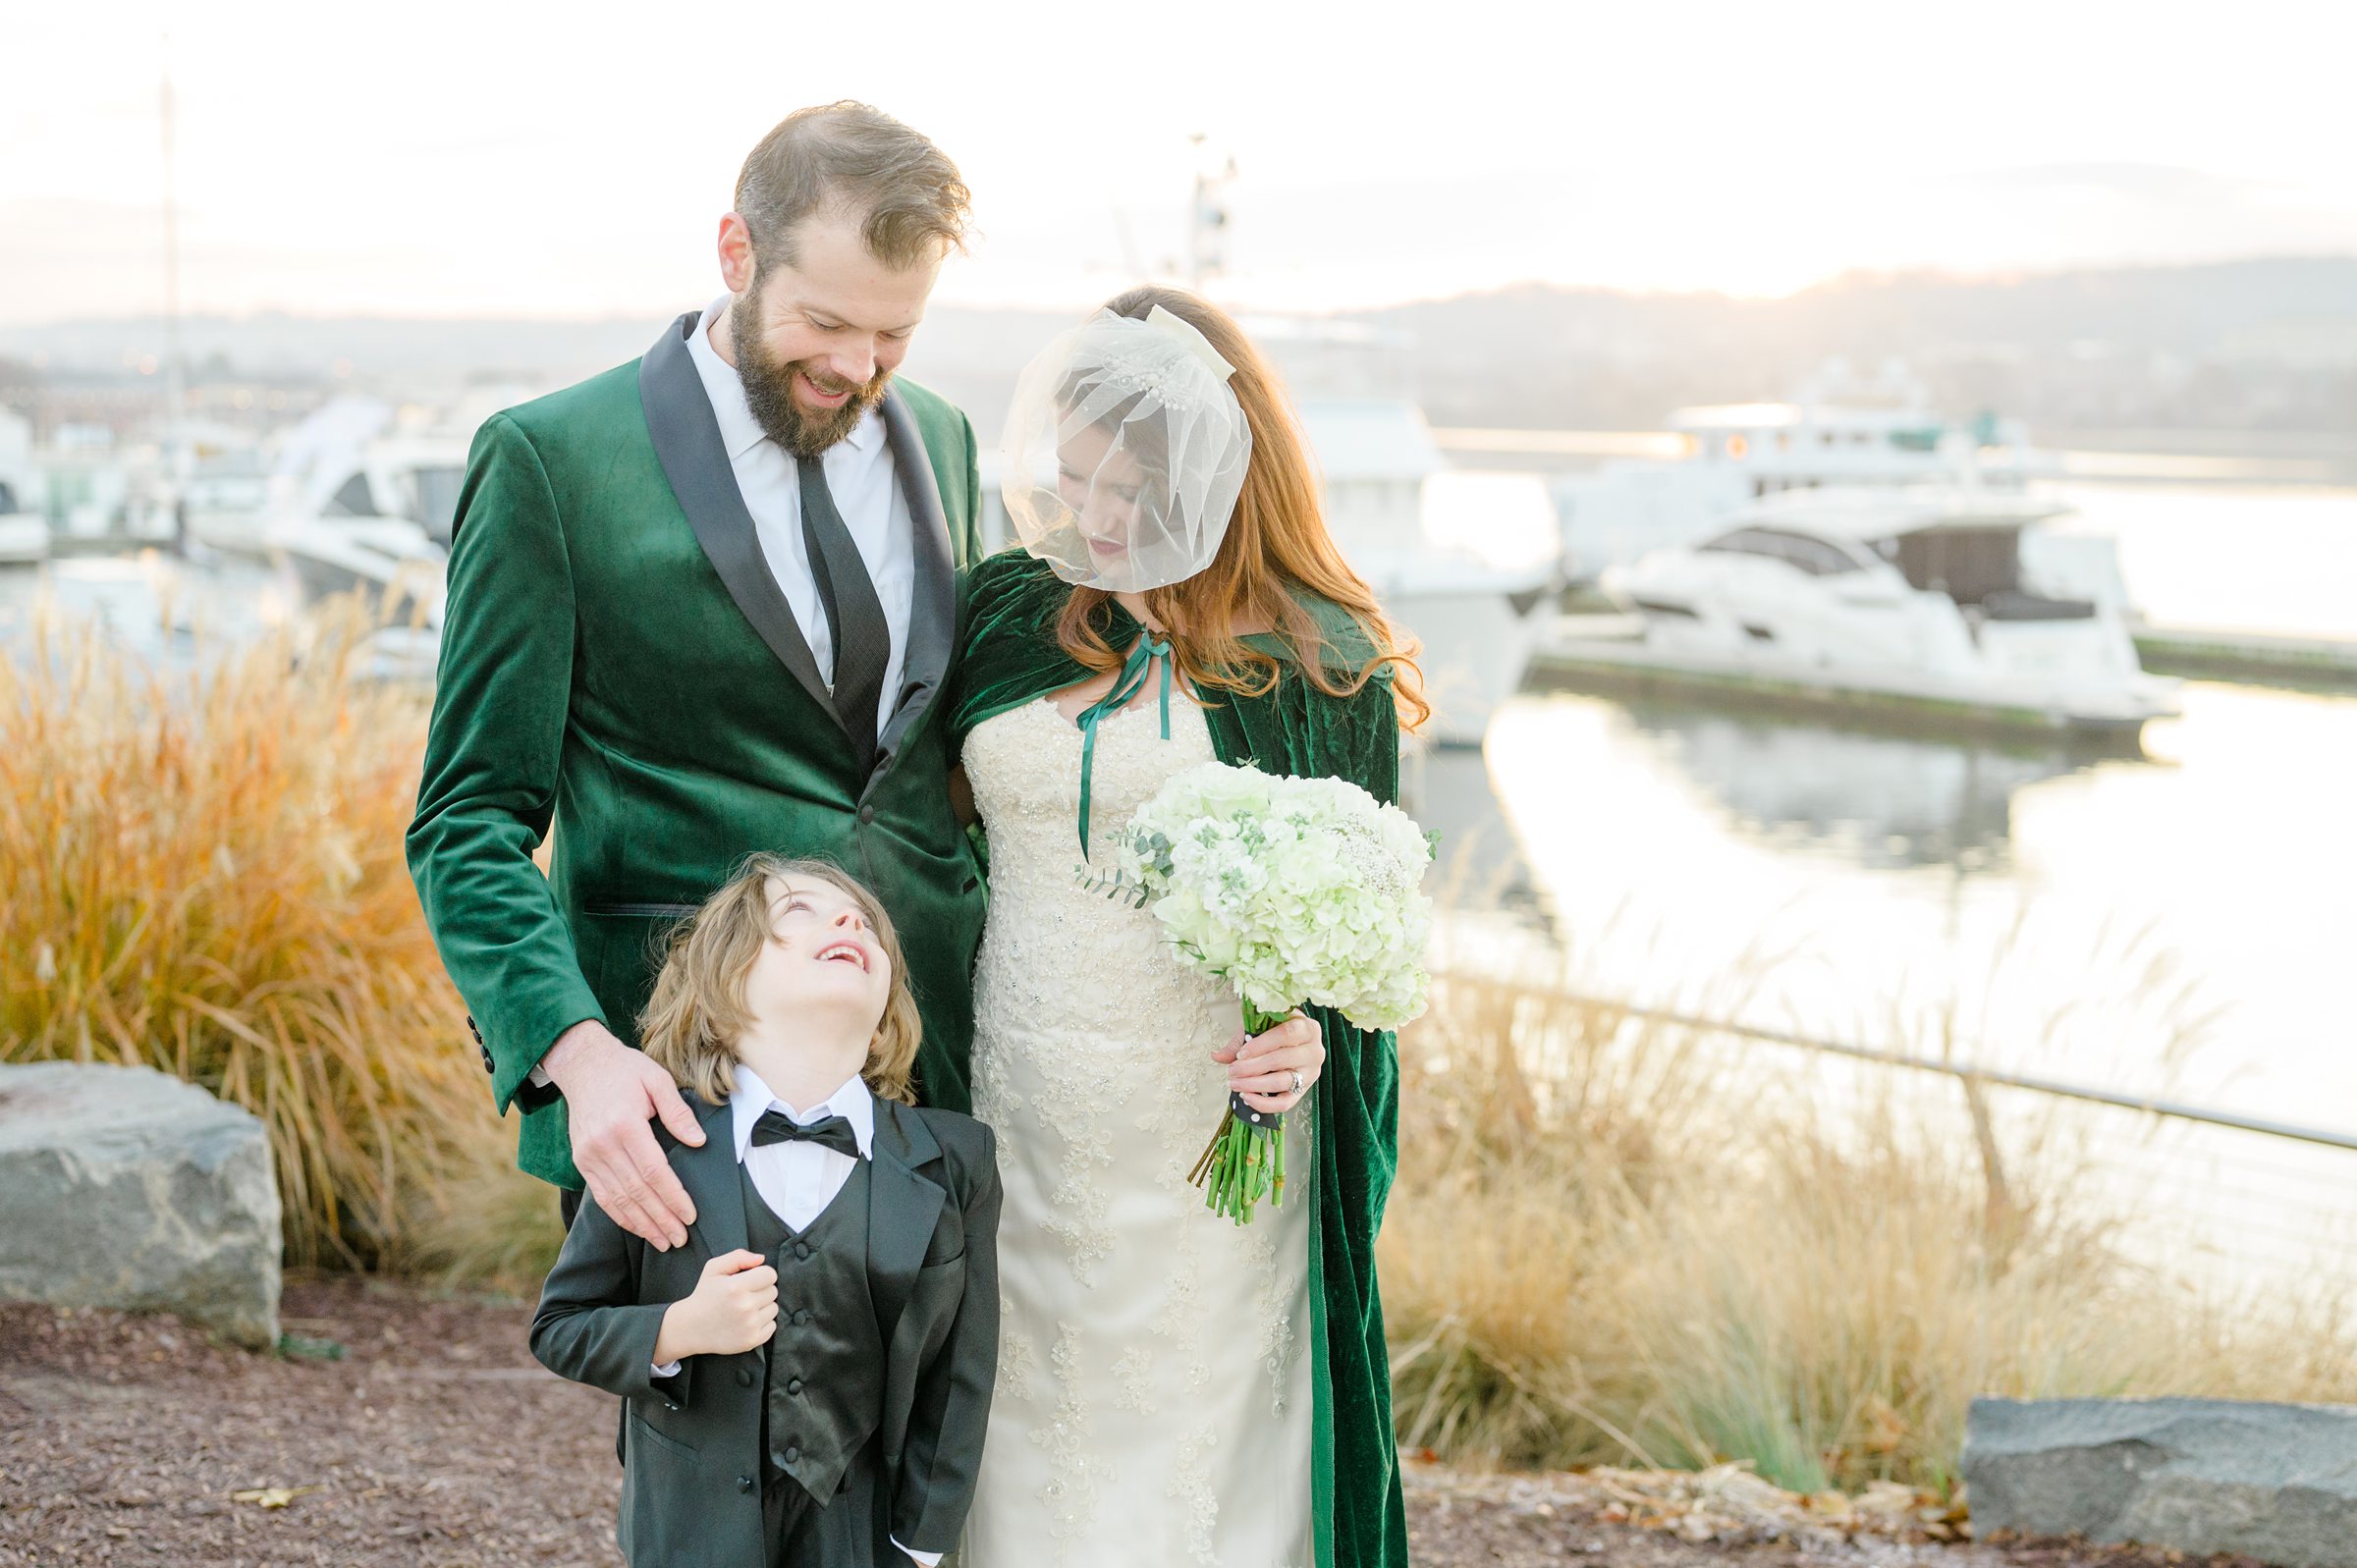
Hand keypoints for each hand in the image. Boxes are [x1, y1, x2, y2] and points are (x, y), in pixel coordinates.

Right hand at [543, 1020, 703, 1248]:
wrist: (583, 1064)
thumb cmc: (626, 1070)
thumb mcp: (657, 1079)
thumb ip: (677, 1112)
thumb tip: (698, 1141)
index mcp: (625, 1125)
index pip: (653, 1171)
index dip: (673, 1197)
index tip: (690, 1215)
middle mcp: (603, 1145)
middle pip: (636, 1191)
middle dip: (660, 1219)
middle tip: (680, 1239)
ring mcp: (589, 1155)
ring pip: (617, 1199)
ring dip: (641, 1224)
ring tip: (663, 1241)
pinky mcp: (581, 1161)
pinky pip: (601, 1196)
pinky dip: (620, 1215)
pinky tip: (637, 1227)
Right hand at [653, 1250, 777, 1361]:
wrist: (691, 1328)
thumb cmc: (704, 1295)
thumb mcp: (713, 1269)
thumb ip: (738, 1257)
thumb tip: (761, 1258)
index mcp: (736, 1287)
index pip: (770, 1275)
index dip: (761, 1274)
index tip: (750, 1280)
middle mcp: (745, 1306)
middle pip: (773, 1291)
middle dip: (761, 1290)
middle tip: (744, 1295)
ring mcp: (749, 1325)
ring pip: (774, 1308)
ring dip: (763, 1307)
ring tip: (744, 1308)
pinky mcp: (752, 1340)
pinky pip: (772, 1326)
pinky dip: (763, 1323)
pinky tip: (746, 1321)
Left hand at [1212, 1013, 1323, 1115]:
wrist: (1295, 1045)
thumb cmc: (1277, 1032)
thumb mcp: (1261, 1028)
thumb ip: (1240, 1041)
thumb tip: (1216, 1056)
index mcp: (1307, 1028)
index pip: (1285, 1034)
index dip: (1260, 1045)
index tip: (1240, 1054)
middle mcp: (1314, 1051)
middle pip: (1281, 1060)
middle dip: (1251, 1067)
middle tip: (1232, 1071)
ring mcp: (1311, 1073)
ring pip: (1281, 1082)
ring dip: (1254, 1085)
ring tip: (1234, 1083)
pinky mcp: (1303, 1092)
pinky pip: (1285, 1103)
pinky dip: (1263, 1104)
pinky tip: (1246, 1097)